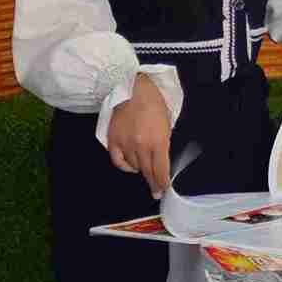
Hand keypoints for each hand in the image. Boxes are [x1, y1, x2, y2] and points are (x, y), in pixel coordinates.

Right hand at [109, 73, 172, 195]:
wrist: (133, 89)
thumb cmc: (155, 102)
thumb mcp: (167, 122)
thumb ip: (164, 142)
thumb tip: (162, 158)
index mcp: (158, 140)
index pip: (160, 169)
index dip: (162, 182)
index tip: (164, 189)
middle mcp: (141, 146)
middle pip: (148, 171)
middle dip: (153, 182)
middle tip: (156, 191)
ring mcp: (125, 144)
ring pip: (134, 166)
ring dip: (141, 169)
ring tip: (146, 169)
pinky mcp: (113, 141)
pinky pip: (119, 161)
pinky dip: (125, 166)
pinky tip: (131, 167)